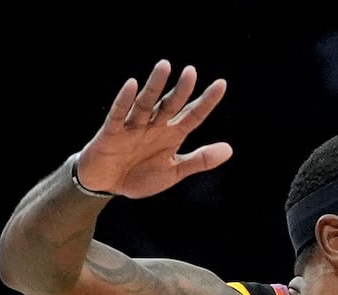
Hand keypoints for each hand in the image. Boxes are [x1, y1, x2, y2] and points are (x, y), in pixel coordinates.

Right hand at [72, 62, 231, 198]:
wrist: (107, 185)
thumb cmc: (140, 176)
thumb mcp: (174, 171)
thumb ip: (199, 160)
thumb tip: (229, 149)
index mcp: (171, 135)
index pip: (193, 116)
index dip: (207, 102)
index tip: (221, 84)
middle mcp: (153, 126)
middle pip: (170, 105)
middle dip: (181, 90)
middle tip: (191, 71)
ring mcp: (132, 127)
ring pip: (146, 103)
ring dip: (154, 86)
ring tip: (164, 66)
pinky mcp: (111, 132)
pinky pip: (118, 114)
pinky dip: (125, 100)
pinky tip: (132, 84)